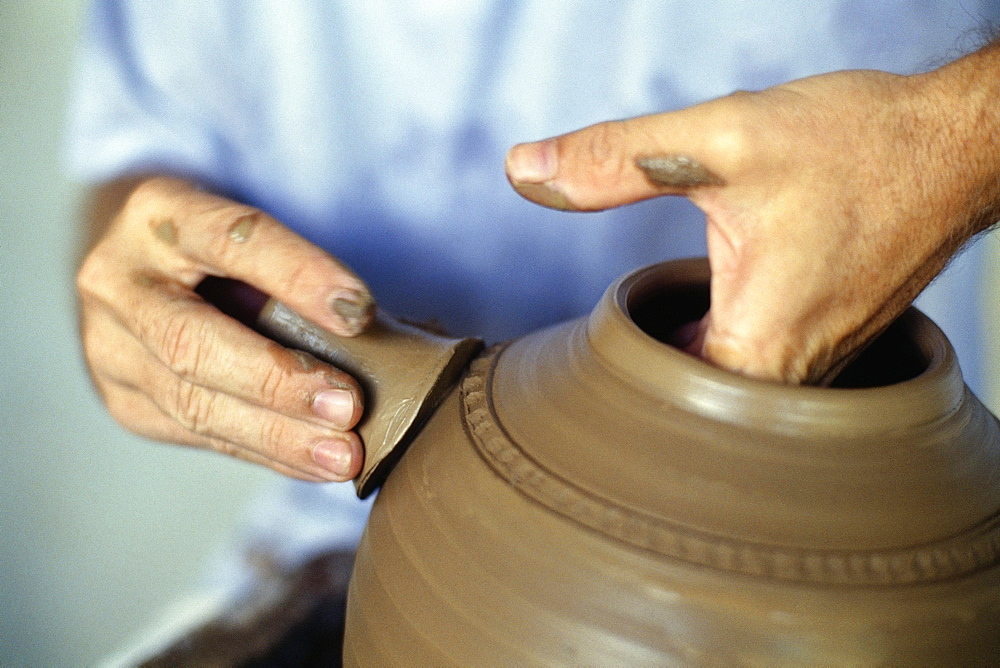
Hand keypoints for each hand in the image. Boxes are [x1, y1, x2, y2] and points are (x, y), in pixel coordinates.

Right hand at [77, 176, 373, 479]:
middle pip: (191, 340)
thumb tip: (384, 330)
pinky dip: (266, 452)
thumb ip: (300, 271)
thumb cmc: (225, 247)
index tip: (359, 312)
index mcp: (159, 212)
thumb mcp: (251, 232)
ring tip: (342, 455)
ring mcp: (109, 347)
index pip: (232, 239)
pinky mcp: (124, 400)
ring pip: (192, 402)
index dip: (297, 275)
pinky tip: (313, 463)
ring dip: (277, 436)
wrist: (146, 269)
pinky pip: (199, 435)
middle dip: (278, 380)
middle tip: (349, 406)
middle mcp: (118, 279)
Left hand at [506, 56, 999, 383]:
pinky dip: (715, 352)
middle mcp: (792, 376)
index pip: (651, 413)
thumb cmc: (860, 146)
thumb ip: (615, 161)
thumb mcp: (721, 144)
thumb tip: (525, 170)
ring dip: (677, 370)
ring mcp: (817, 365)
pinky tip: (693, 320)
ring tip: (632, 344)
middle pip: (686, 414)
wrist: (956, 144)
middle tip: (589, 360)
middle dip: (635, 387)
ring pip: (722, 395)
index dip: (601, 391)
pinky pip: (753, 372)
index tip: (571, 370)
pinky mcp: (828, 344)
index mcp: (758, 348)